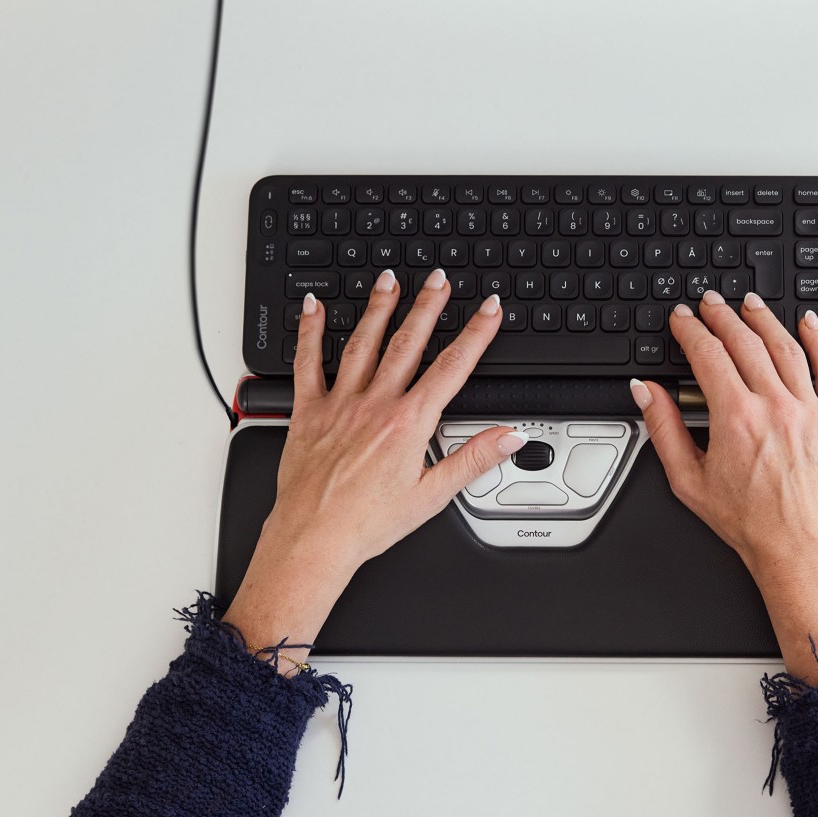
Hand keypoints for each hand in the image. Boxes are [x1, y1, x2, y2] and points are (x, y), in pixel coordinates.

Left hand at [226, 269, 522, 658]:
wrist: (313, 539)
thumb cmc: (367, 523)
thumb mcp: (432, 496)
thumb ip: (474, 459)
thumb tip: (510, 437)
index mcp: (409, 424)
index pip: (452, 367)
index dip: (476, 334)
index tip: (489, 309)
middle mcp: (375, 405)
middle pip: (408, 343)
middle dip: (428, 306)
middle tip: (440, 278)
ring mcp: (340, 403)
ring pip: (363, 343)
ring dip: (379, 308)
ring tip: (390, 280)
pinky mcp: (308, 411)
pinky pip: (307, 363)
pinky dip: (310, 332)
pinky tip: (314, 307)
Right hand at [632, 291, 817, 681]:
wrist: (803, 552)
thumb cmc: (752, 525)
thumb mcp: (690, 481)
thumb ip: (664, 429)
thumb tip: (647, 393)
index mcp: (737, 419)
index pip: (709, 355)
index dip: (691, 330)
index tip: (684, 320)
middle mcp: (776, 408)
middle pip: (746, 343)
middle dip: (723, 317)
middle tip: (711, 304)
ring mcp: (812, 412)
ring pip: (787, 348)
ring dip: (765, 320)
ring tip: (750, 305)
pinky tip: (809, 325)